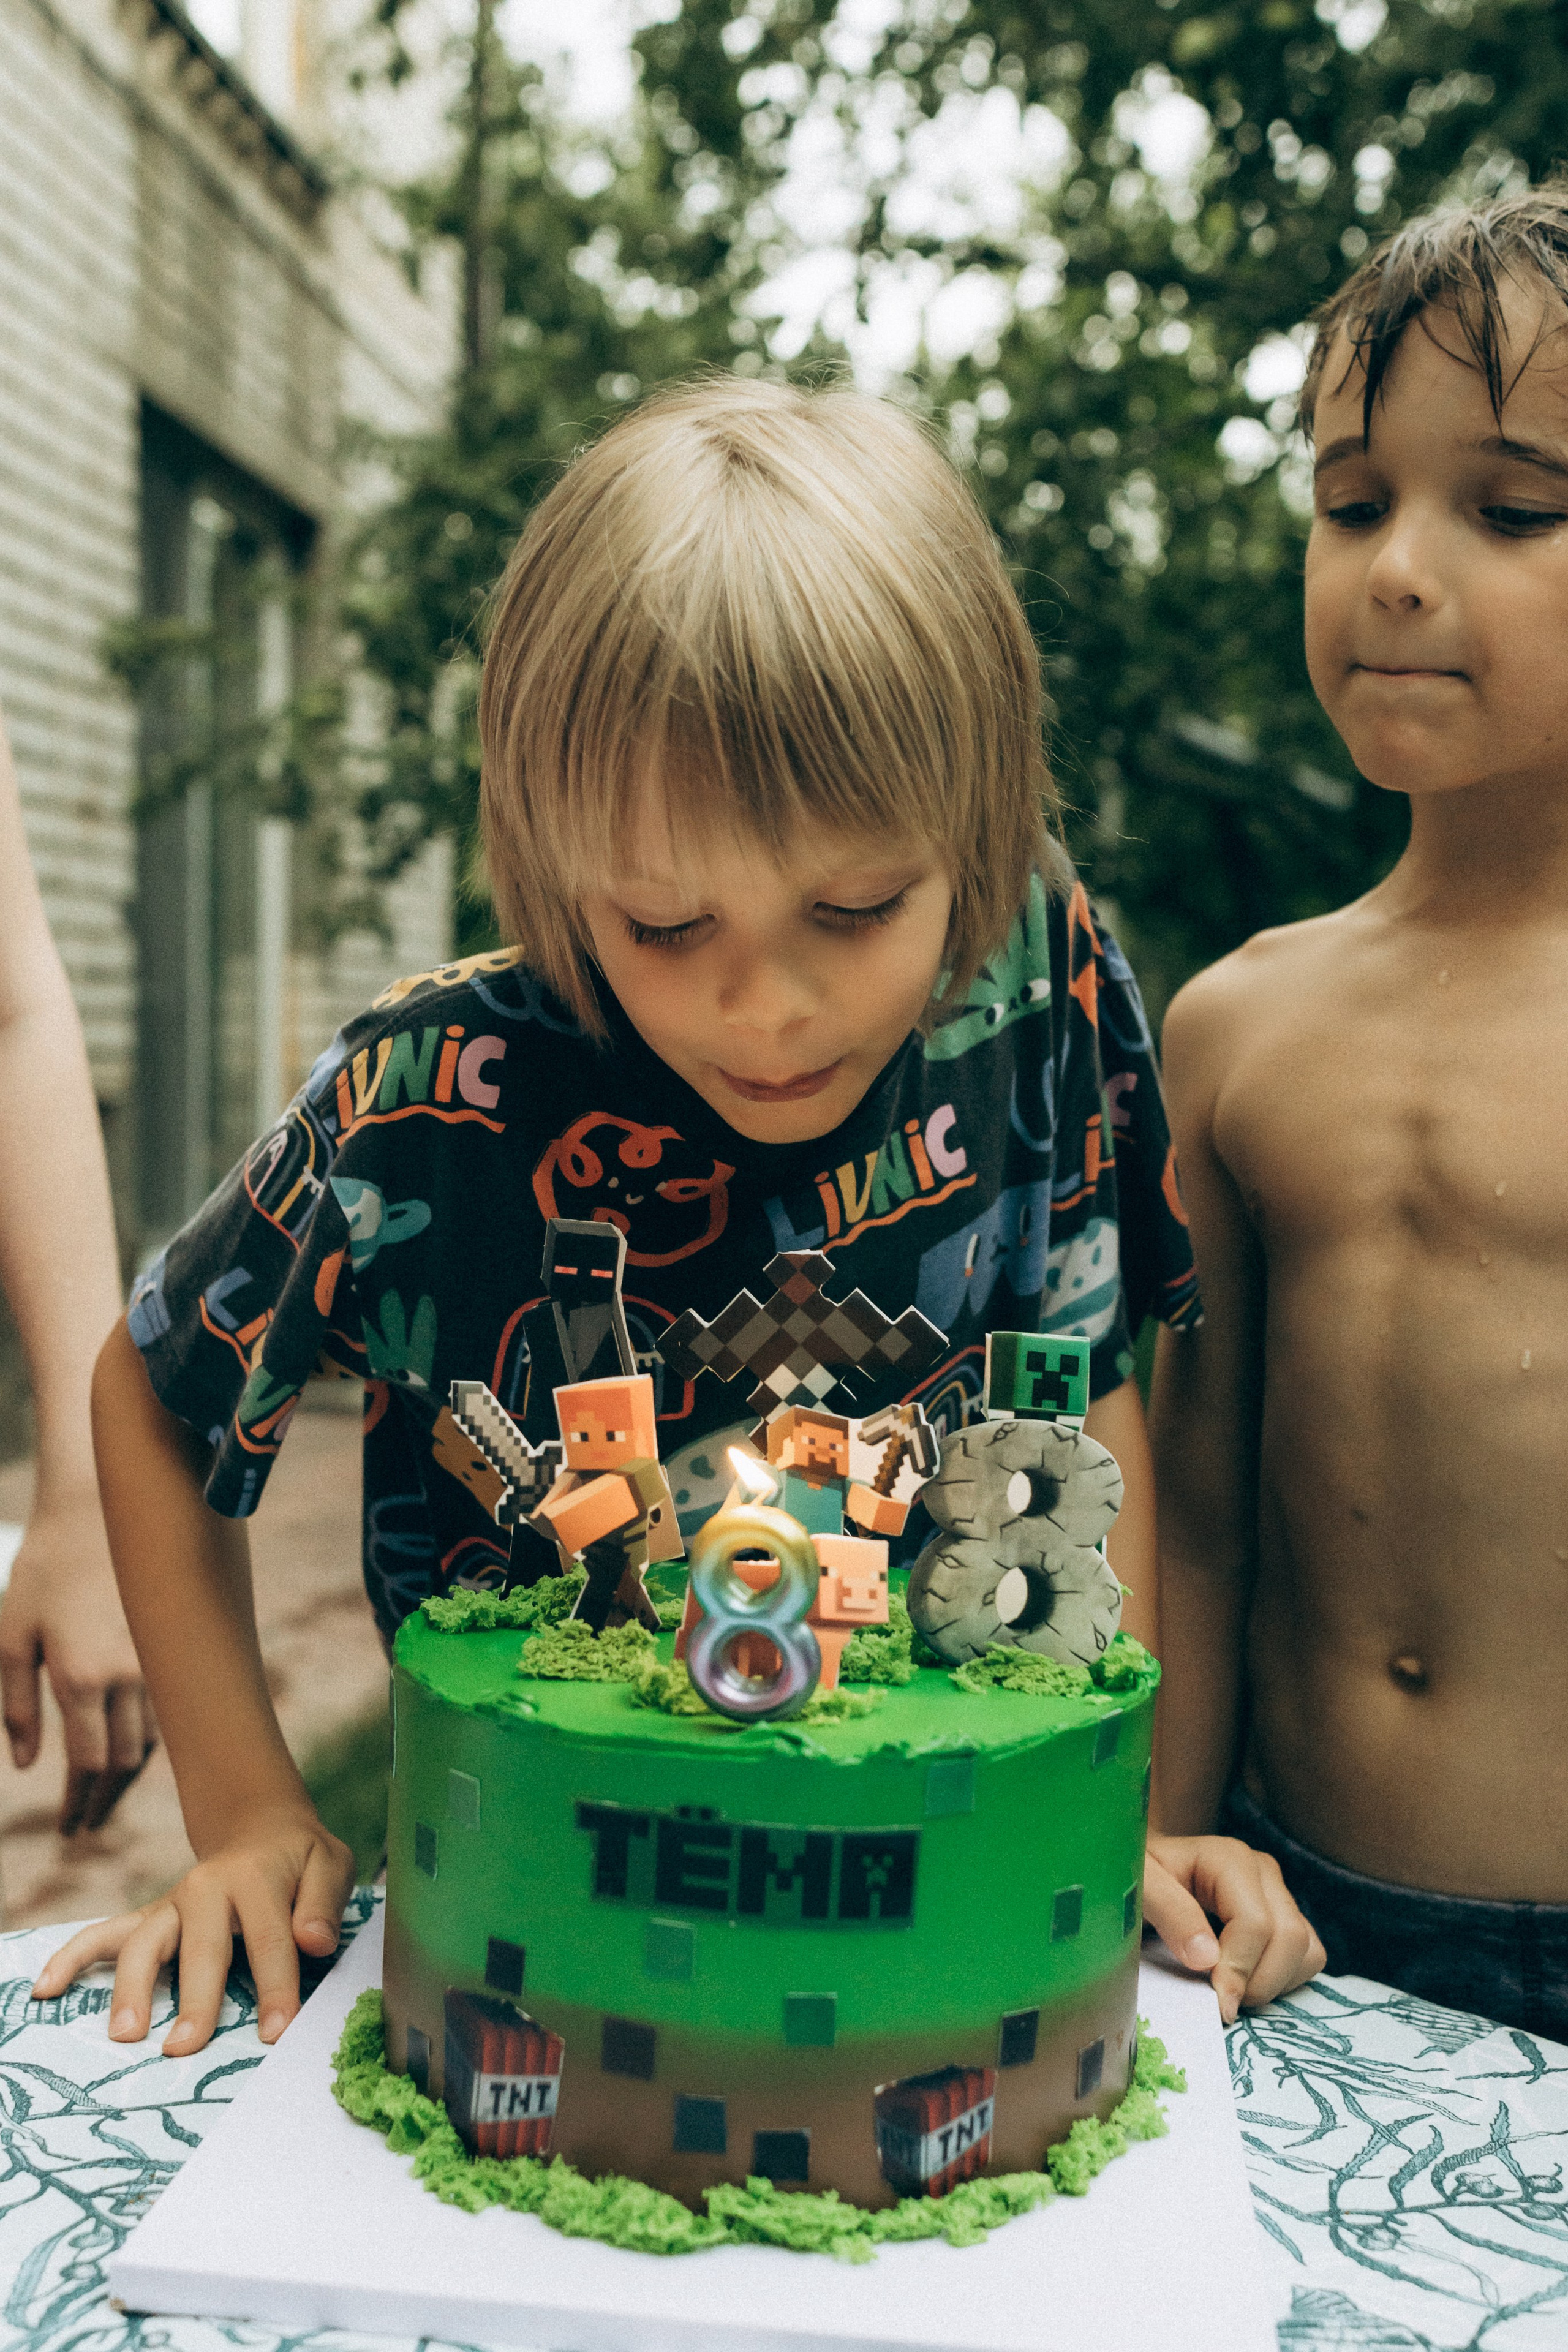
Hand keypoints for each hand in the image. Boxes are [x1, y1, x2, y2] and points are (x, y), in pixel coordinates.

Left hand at [0, 1487, 155, 1832]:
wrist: (101, 1510)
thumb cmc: (44, 1570)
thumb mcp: (10, 1636)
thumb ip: (14, 1705)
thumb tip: (27, 1766)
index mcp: (81, 1677)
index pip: (87, 1764)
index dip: (78, 1804)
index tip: (68, 1829)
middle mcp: (127, 1677)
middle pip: (123, 1764)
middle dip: (103, 1802)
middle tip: (85, 1827)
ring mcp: (157, 1662)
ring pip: (151, 1741)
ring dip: (126, 1779)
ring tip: (103, 1799)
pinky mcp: (173, 1648)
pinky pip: (166, 1712)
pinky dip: (147, 1743)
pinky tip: (130, 1753)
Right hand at [30, 1804, 355, 2051]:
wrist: (263, 1831)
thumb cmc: (301, 1862)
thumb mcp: (331, 1866)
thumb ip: (324, 1903)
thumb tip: (315, 1941)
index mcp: (257, 1877)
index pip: (270, 1940)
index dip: (276, 1988)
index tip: (278, 2033)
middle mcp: (206, 1888)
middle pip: (200, 1948)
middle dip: (196, 1998)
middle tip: (186, 2047)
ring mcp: (172, 1904)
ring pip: (144, 1943)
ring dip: (131, 1987)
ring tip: (126, 2035)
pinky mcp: (151, 1917)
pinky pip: (104, 1934)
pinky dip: (72, 1957)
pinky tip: (46, 1987)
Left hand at [1143, 1831, 1326, 2022]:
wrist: (1148, 1873)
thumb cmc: (1139, 1879)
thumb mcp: (1140, 1888)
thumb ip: (1169, 1913)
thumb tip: (1207, 1959)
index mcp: (1229, 1859)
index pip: (1254, 1924)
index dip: (1237, 1970)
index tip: (1216, 2003)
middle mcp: (1263, 1871)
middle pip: (1289, 1939)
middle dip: (1257, 1983)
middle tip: (1220, 2000)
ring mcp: (1280, 1893)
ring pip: (1307, 1951)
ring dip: (1274, 1984)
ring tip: (1230, 1988)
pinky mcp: (1288, 1915)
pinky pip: (1310, 1957)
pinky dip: (1286, 1980)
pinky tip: (1248, 1980)